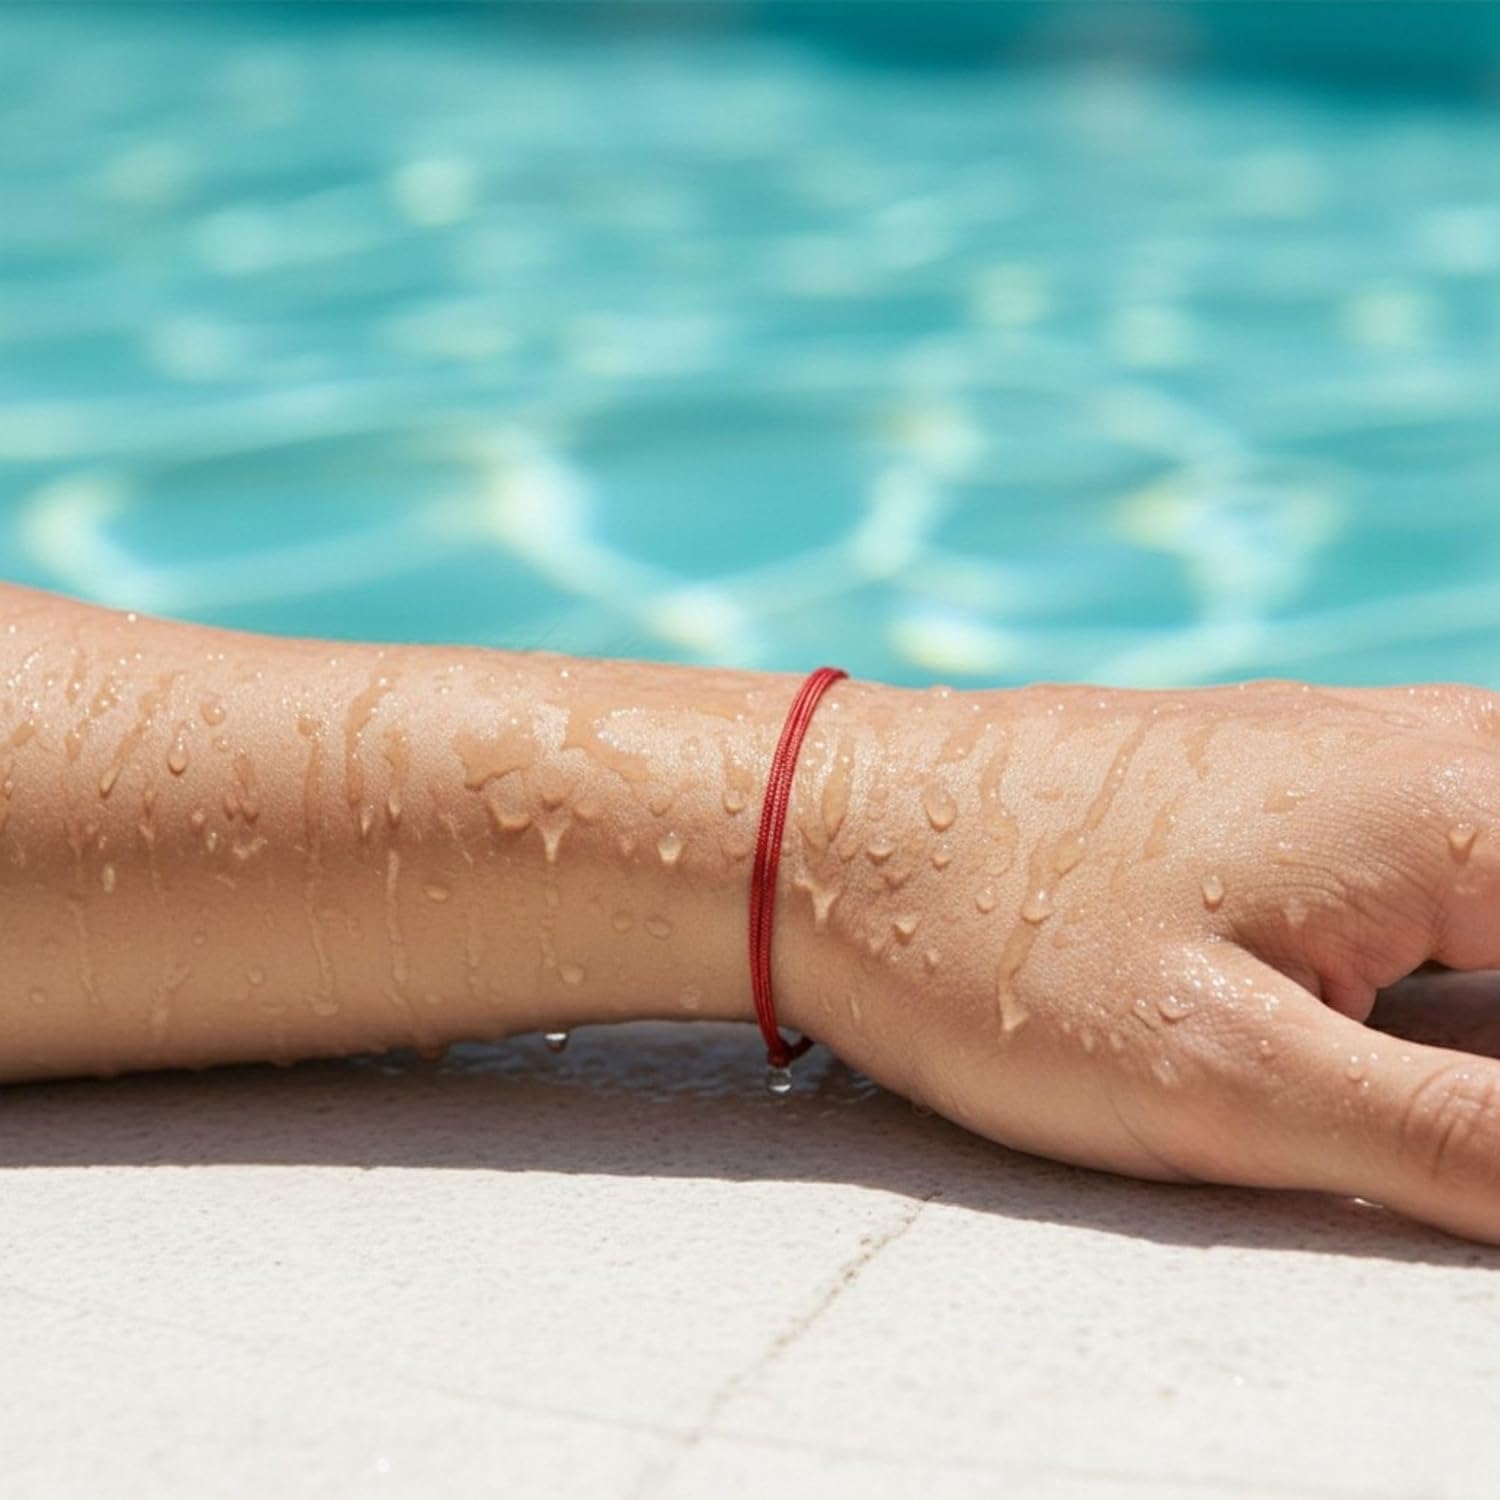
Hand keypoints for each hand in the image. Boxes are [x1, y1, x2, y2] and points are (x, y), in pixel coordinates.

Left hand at [784, 681, 1499, 1243]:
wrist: (822, 827)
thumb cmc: (993, 944)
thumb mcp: (1234, 1081)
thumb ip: (1470, 1144)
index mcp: (1453, 807)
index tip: (1448, 1135)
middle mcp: (1424, 742)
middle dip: (1491, 1054)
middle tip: (1389, 1106)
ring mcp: (1346, 744)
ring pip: (1498, 862)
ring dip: (1470, 1003)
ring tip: (1357, 1071)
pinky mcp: (1279, 775)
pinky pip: (1438, 846)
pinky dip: (1448, 938)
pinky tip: (1383, 1003)